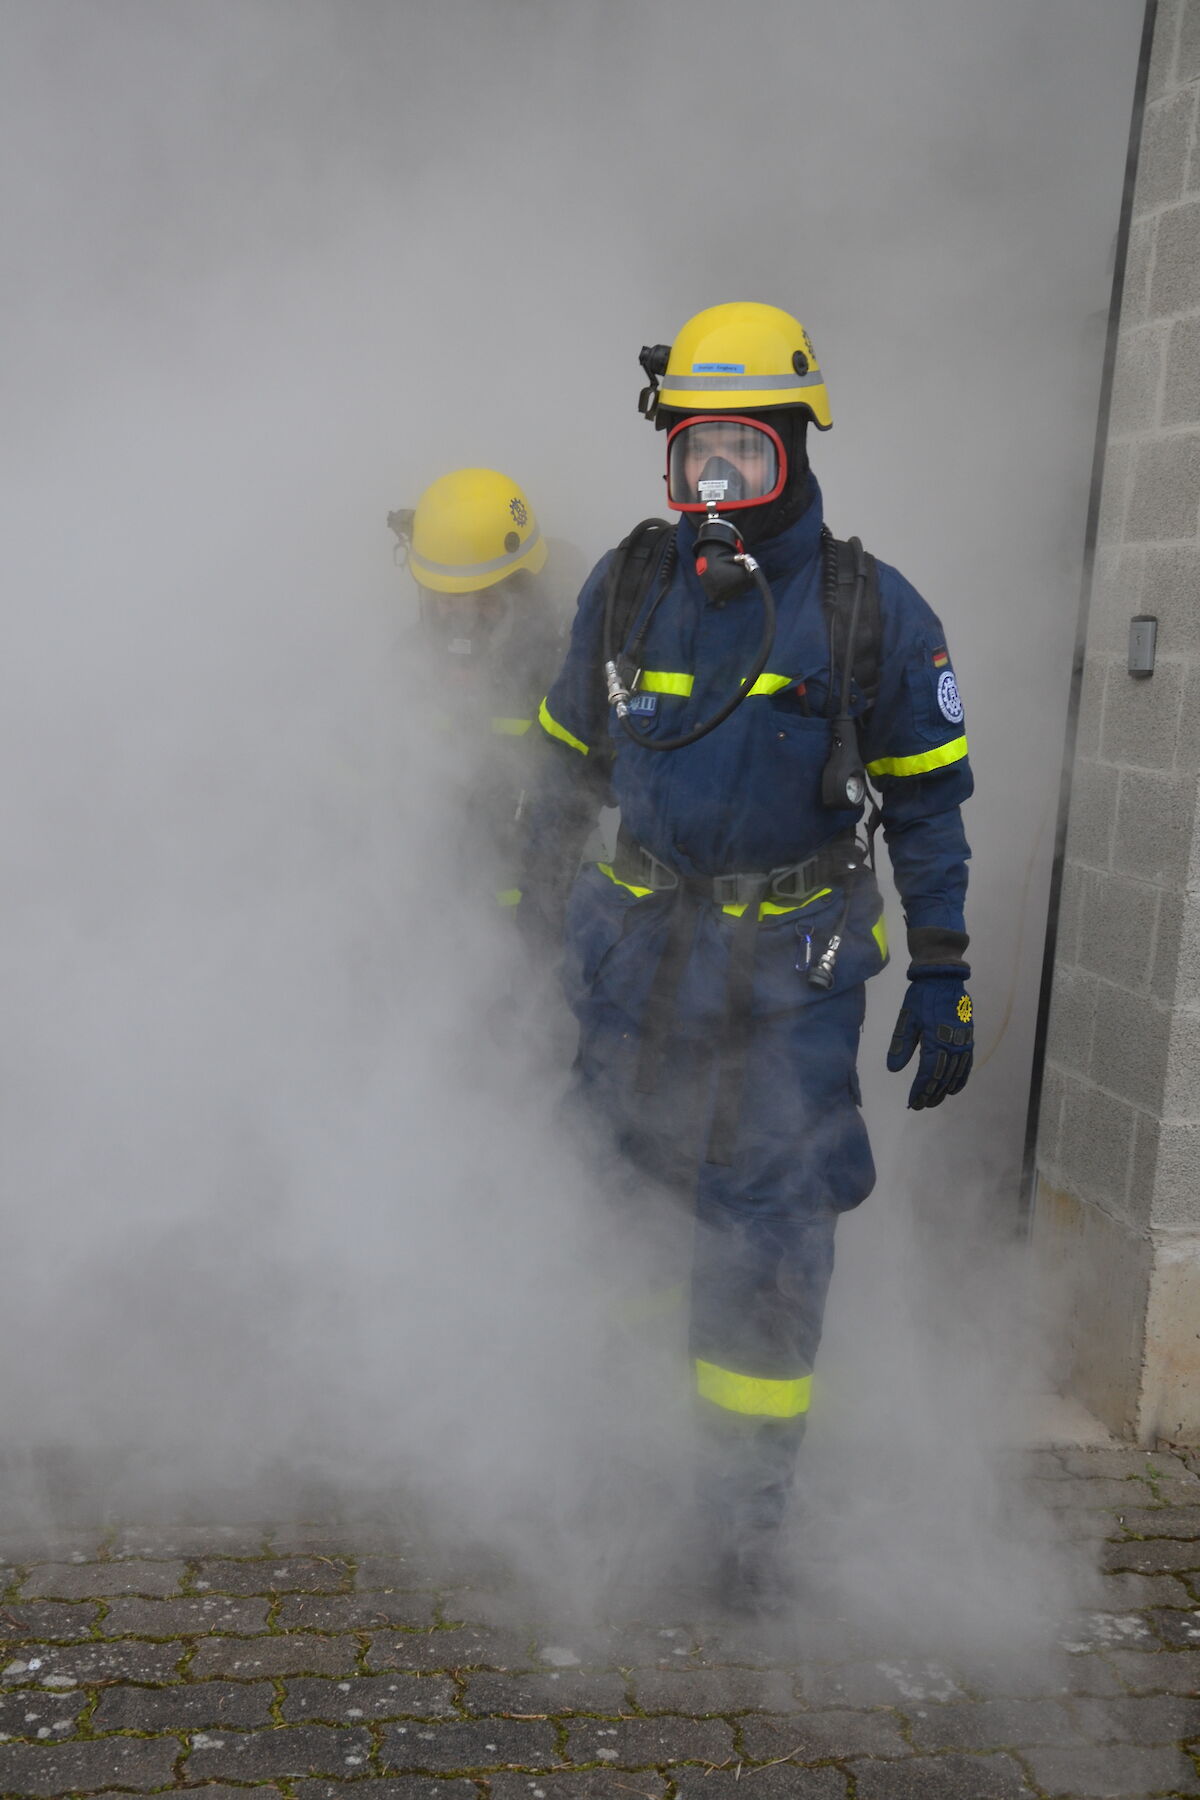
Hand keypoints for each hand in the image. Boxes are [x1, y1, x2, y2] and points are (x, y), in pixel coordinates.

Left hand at [886, 964, 972, 1109]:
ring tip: (934, 1101)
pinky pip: (966, 1063)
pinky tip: (954, 1088)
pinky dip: (961, 1078)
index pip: (928, 1073)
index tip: (912, 1102)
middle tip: (920, 1105)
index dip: (920, 1090)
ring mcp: (963, 1042)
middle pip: (943, 1077)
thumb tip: (893, 1069)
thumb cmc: (921, 997)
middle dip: (931, 1093)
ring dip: (945, 1089)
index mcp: (936, 1040)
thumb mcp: (906, 1019)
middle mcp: (953, 1044)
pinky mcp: (968, 1038)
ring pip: (956, 1073)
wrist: (943, 978)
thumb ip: (901, 1045)